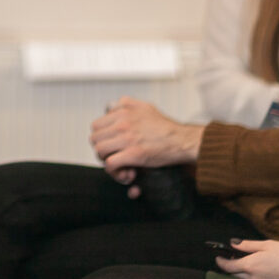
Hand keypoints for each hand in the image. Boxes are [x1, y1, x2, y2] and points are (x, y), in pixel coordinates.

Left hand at [89, 96, 204, 173]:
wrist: (183, 140)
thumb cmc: (167, 127)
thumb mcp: (145, 107)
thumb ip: (127, 104)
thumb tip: (114, 106)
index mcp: (123, 110)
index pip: (96, 125)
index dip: (101, 138)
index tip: (110, 145)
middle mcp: (122, 122)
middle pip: (95, 139)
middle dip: (102, 150)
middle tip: (113, 157)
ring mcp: (127, 138)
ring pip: (99, 151)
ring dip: (106, 162)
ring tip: (119, 166)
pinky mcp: (134, 154)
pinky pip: (110, 164)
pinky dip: (114, 171)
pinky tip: (126, 174)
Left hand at [217, 239, 278, 278]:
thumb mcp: (265, 244)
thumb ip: (247, 245)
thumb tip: (233, 243)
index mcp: (250, 266)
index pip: (228, 267)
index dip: (221, 261)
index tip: (217, 256)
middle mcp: (253, 277)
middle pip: (235, 274)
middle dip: (230, 266)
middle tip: (230, 256)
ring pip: (244, 278)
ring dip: (239, 270)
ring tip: (241, 259)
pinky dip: (249, 274)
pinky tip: (254, 265)